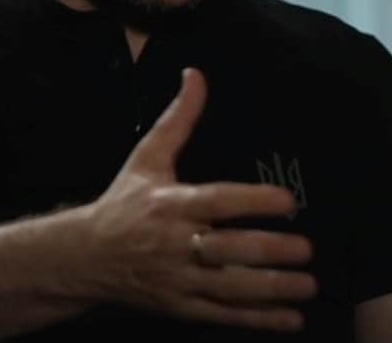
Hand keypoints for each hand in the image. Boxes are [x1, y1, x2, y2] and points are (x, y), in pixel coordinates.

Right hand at [80, 68, 316, 331]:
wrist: (83, 257)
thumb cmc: (123, 203)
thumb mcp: (148, 157)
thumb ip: (179, 118)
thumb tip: (196, 74)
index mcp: (171, 203)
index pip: (217, 201)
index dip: (253, 201)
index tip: (288, 200)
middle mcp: (175, 243)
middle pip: (227, 249)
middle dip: (269, 250)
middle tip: (307, 248)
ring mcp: (178, 279)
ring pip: (230, 287)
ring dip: (272, 288)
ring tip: (308, 284)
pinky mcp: (180, 306)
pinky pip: (223, 315)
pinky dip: (258, 319)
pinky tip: (291, 319)